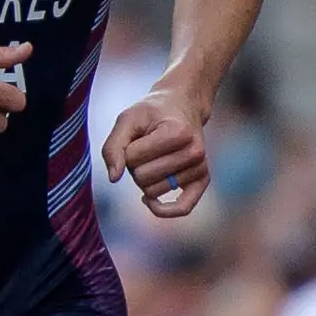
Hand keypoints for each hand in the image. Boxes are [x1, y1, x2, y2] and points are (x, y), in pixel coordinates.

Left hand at [100, 89, 209, 217]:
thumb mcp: (127, 119)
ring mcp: (200, 167)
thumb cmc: (152, 113)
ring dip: (146, 179)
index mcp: (178, 133)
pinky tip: (148, 201)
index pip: (132, 158)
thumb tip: (114, 178)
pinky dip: (162, 209)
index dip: (126, 149)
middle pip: (142, 178)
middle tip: (146, 148)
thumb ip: (113, 146)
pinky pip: (182, 208)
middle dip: (135, 165)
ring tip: (155, 158)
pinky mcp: (202, 180)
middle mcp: (194, 152)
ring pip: (152, 192)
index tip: (137, 136)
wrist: (182, 106)